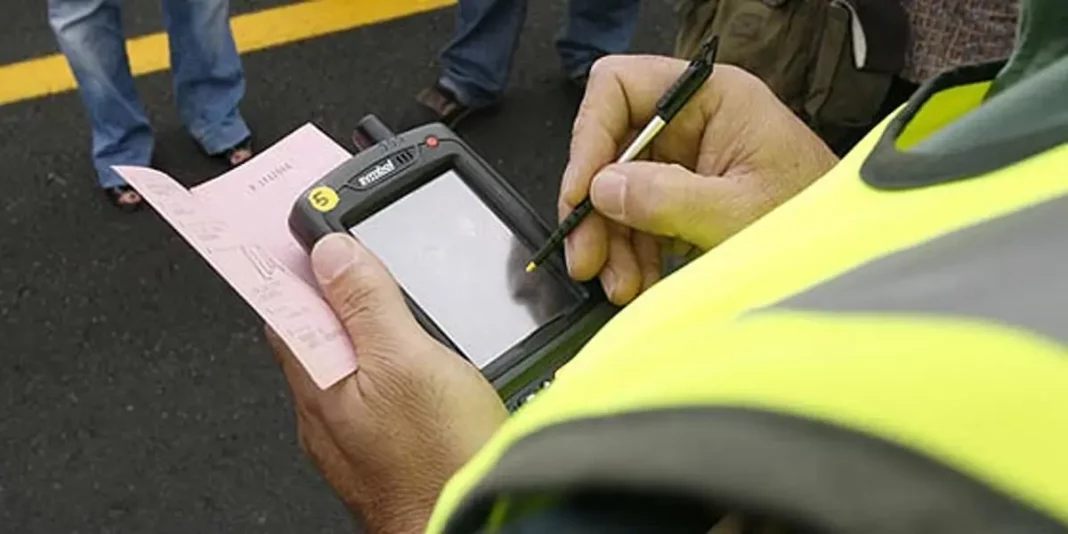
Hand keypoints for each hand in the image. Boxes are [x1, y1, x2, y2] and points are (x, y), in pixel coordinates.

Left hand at [267, 233, 507, 532]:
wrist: (466, 525)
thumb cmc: (438, 463)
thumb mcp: (408, 361)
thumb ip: (368, 304)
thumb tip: (331, 251)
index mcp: (317, 376)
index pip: (283, 302)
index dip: (295, 261)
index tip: (305, 229)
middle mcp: (323, 407)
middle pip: (312, 329)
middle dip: (330, 289)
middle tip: (352, 249)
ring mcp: (350, 430)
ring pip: (343, 360)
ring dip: (359, 325)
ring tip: (384, 293)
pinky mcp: (381, 445)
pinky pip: (369, 389)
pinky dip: (383, 361)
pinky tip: (413, 358)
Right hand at [560, 55, 838, 304]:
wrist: (852, 259)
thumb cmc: (816, 222)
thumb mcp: (738, 214)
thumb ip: (668, 198)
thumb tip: (601, 189)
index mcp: (712, 96)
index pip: (620, 87)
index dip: (591, 137)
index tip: (583, 192)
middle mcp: (693, 120)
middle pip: (611, 146)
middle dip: (596, 207)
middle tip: (587, 257)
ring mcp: (688, 159)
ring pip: (619, 189)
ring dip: (612, 240)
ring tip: (619, 284)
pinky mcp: (688, 196)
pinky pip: (639, 217)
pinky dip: (631, 253)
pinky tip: (636, 282)